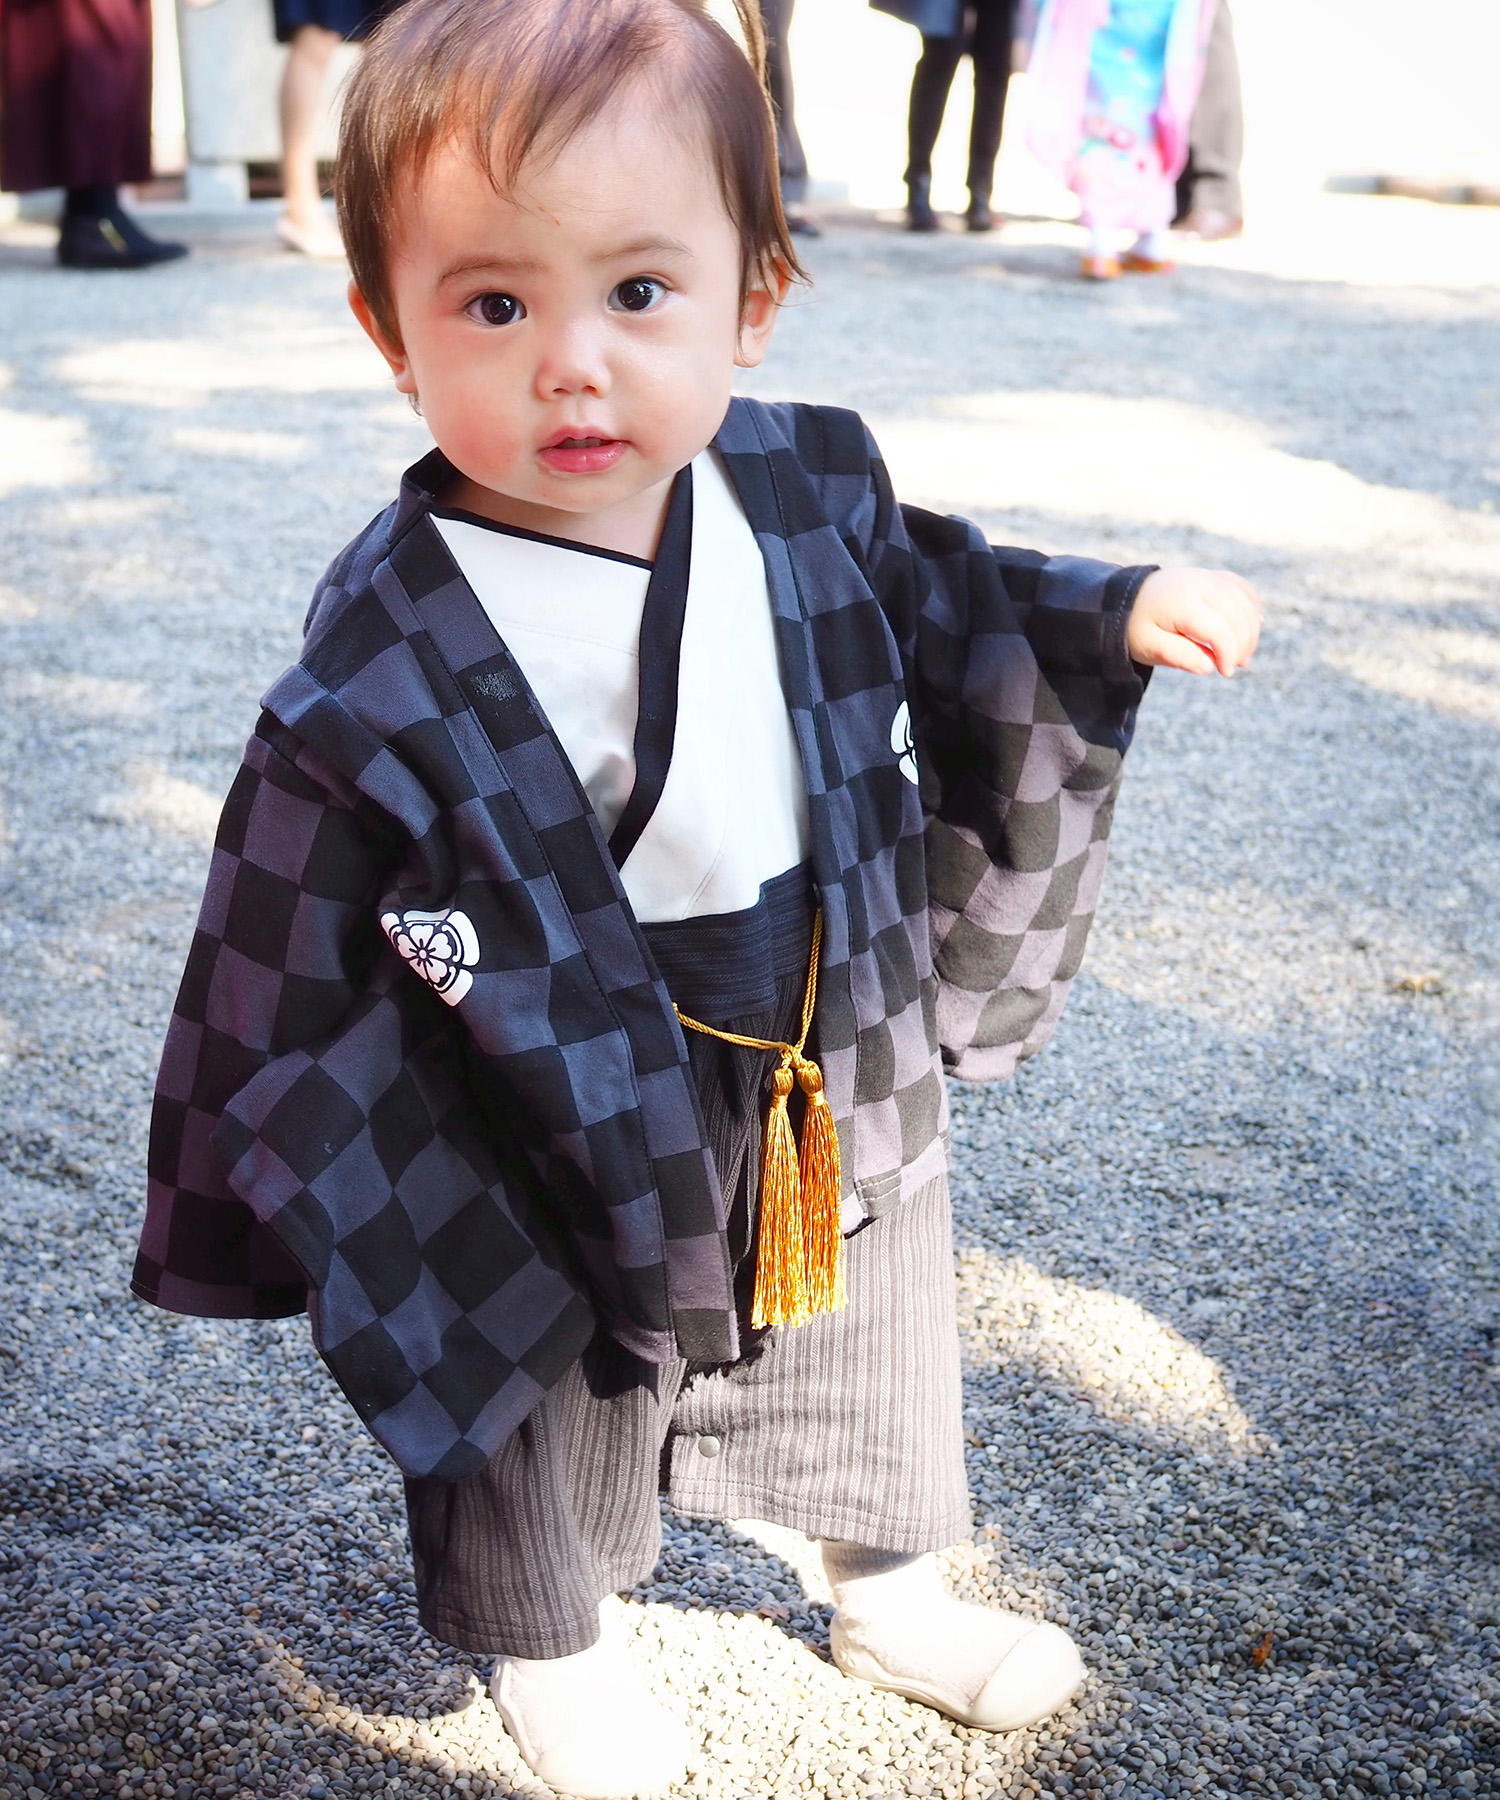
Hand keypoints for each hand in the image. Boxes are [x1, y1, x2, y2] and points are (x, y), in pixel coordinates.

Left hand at [1126, 568, 1262, 676]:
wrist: (1129, 599)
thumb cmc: (1139, 626)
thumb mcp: (1149, 646)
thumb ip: (1178, 656)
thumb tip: (1209, 667)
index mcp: (1181, 602)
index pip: (1219, 630)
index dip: (1229, 654)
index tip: (1225, 672)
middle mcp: (1198, 584)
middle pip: (1238, 616)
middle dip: (1243, 645)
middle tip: (1234, 666)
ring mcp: (1208, 577)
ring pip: (1245, 602)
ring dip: (1251, 630)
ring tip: (1242, 654)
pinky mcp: (1214, 576)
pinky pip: (1243, 589)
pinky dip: (1252, 608)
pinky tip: (1255, 625)